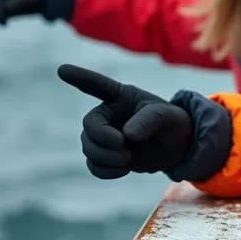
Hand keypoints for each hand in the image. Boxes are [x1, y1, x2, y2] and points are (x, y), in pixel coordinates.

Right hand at [58, 64, 192, 179]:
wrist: (178, 147)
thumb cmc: (173, 123)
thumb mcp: (168, 116)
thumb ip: (150, 120)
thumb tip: (127, 134)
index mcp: (122, 96)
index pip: (98, 85)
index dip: (80, 77)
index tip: (62, 69)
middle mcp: (109, 114)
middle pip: (89, 125)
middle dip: (103, 139)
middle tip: (124, 147)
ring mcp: (105, 136)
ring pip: (88, 147)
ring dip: (105, 157)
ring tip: (127, 159)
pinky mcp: (107, 156)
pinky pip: (93, 165)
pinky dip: (105, 170)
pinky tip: (123, 170)